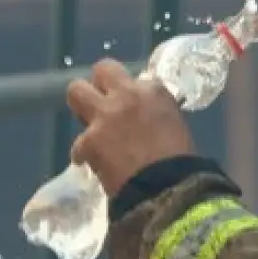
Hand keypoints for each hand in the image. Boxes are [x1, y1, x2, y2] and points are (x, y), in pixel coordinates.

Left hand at [66, 58, 195, 196]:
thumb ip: (158, 113)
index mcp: (154, 92)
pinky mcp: (88, 141)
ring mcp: (104, 117)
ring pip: (76, 91)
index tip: (135, 105)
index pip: (138, 77)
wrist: (167, 189)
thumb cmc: (181, 160)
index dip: (134, 92)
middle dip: (101, 83)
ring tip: (91, 123)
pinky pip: (78, 143)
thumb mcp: (175, 125)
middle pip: (103, 69)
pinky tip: (92, 162)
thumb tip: (148, 117)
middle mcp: (126, 95)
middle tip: (104, 100)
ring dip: (82, 105)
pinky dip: (84, 152)